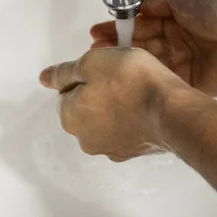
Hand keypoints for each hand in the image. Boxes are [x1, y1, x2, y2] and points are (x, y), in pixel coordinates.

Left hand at [39, 47, 191, 160]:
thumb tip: (44, 78)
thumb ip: (64, 71)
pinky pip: (124, 132)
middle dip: (97, 95)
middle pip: (83, 109)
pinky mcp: (132, 154)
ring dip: (114, 109)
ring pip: (104, 122)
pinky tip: (144, 108)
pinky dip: (129, 121)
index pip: (66, 92)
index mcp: (68, 116)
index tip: (104, 70)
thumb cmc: (130, 80)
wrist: (171, 110)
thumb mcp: (92, 62)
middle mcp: (83, 139)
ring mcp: (109, 149)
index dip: (84, 77)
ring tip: (135, 92)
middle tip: (120, 78)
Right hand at [91, 0, 216, 95]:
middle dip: (117, 47)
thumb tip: (135, 7)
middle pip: (140, 44)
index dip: (118, 27)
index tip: (97, 33)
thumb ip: (156, 1)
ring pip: (148, 64)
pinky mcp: (188, 84)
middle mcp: (174, 40)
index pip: (139, 22)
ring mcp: (181, 63)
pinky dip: (145, 81)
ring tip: (104, 66)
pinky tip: (127, 81)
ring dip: (127, 64)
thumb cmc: (216, 10)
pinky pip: (163, 81)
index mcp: (173, 17)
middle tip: (95, 51)